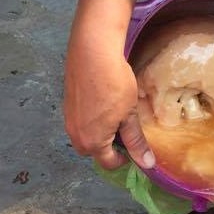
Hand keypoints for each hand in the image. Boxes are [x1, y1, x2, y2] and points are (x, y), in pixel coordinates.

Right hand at [63, 18, 155, 171]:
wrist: (92, 49)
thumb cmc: (113, 83)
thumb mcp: (129, 116)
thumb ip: (136, 142)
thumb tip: (147, 164)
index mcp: (93, 142)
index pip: (108, 163)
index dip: (124, 160)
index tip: (134, 149)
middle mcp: (76, 134)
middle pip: (93, 152)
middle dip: (108, 148)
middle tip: (124, 132)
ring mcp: (69, 119)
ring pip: (85, 137)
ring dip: (99, 134)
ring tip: (114, 117)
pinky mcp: (67, 103)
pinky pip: (79, 122)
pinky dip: (91, 121)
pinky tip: (102, 105)